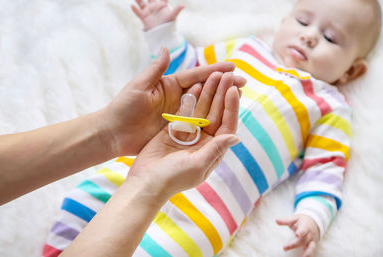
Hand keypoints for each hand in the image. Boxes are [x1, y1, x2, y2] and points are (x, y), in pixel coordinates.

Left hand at [101, 47, 245, 155]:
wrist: (114, 133)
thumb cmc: (123, 108)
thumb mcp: (139, 87)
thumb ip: (154, 70)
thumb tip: (165, 48)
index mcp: (169, 85)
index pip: (196, 76)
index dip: (214, 71)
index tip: (233, 67)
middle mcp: (177, 98)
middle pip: (205, 89)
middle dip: (224, 85)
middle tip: (244, 81)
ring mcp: (178, 114)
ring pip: (205, 106)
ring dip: (222, 102)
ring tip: (240, 97)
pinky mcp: (177, 129)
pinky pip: (198, 123)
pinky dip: (212, 120)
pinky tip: (225, 119)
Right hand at [128, 71, 240, 197]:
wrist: (146, 181)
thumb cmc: (173, 178)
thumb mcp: (197, 165)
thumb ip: (215, 149)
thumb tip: (236, 137)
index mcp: (213, 150)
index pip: (227, 125)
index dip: (231, 108)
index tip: (233, 90)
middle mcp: (204, 141)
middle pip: (217, 114)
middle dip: (222, 94)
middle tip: (227, 75)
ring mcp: (189, 134)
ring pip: (202, 109)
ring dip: (209, 92)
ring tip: (215, 75)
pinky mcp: (174, 129)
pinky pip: (186, 110)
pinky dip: (191, 98)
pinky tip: (197, 83)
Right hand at [131, 0, 183, 30]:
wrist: (162, 35)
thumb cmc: (169, 25)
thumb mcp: (172, 17)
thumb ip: (176, 10)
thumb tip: (183, 6)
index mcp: (162, 5)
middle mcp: (154, 6)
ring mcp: (148, 11)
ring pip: (141, 3)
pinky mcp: (144, 17)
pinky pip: (138, 12)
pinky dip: (135, 9)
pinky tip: (132, 5)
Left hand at [276, 214, 319, 256]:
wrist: (314, 222)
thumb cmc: (302, 220)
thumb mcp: (294, 218)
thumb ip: (286, 220)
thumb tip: (276, 220)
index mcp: (305, 226)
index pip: (303, 229)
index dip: (300, 232)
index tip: (297, 234)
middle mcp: (309, 234)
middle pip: (303, 240)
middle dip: (294, 244)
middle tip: (284, 248)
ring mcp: (312, 240)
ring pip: (310, 247)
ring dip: (307, 253)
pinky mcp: (312, 245)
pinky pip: (311, 251)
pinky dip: (309, 255)